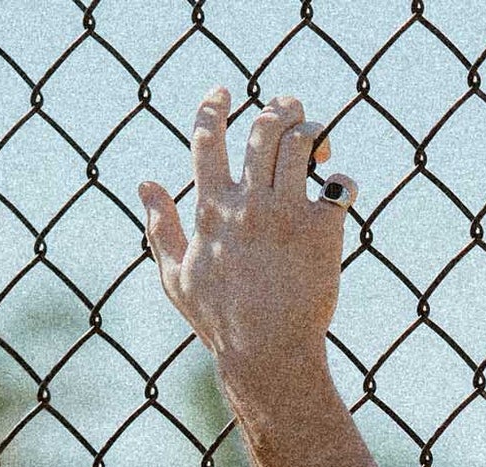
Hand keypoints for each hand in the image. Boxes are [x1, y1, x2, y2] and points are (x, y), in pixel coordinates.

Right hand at [137, 87, 357, 392]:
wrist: (267, 355)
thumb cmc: (219, 321)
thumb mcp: (176, 278)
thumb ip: (160, 228)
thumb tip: (145, 184)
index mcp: (210, 214)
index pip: (207, 140)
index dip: (212, 107)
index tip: (222, 93)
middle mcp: (247, 207)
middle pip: (264, 127)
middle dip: (278, 109)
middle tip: (287, 113)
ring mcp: (285, 215)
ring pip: (303, 141)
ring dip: (311, 132)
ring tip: (314, 148)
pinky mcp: (321, 229)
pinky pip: (339, 183)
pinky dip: (340, 182)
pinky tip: (334, 192)